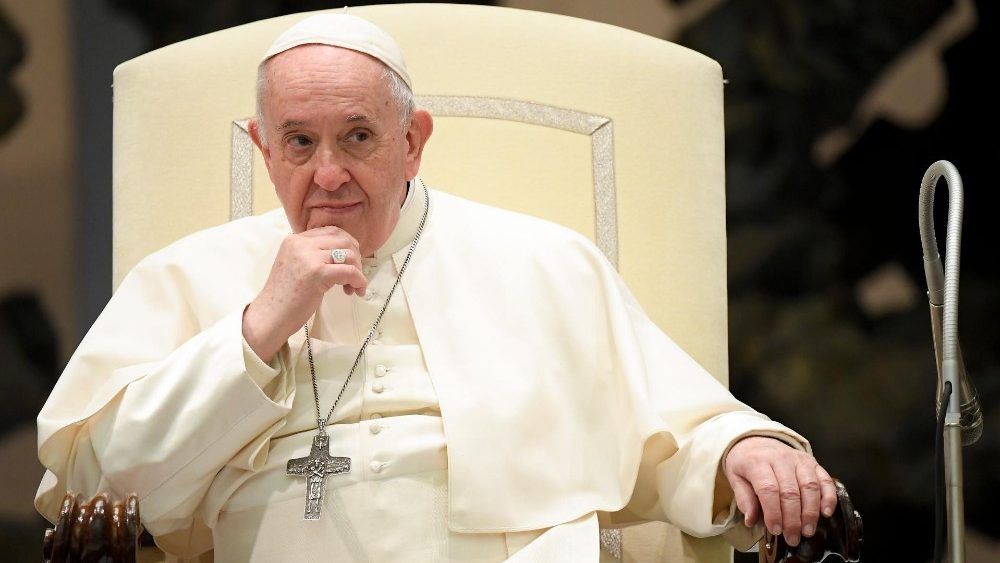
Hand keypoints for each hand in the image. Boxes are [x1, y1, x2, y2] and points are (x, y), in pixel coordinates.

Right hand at [243, 226, 367, 362]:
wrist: (270, 316)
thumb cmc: (284, 296)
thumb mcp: (295, 265)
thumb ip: (313, 254)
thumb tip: (344, 253)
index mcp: (295, 240)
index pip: (331, 231)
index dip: (347, 245)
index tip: (350, 262)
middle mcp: (301, 243)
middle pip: (343, 240)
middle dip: (355, 257)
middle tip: (354, 276)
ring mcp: (309, 257)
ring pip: (349, 255)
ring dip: (357, 271)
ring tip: (351, 287)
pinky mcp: (317, 273)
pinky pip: (350, 271)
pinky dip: (359, 281)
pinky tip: (356, 291)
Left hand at [723, 436, 836, 546]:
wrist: (755, 440)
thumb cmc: (745, 462)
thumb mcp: (735, 477)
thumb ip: (743, 498)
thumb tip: (750, 520)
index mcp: (757, 462)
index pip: (768, 489)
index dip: (774, 512)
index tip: (775, 530)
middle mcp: (780, 459)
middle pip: (791, 491)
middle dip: (793, 519)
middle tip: (793, 537)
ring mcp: (798, 459)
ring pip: (810, 486)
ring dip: (811, 512)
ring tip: (807, 530)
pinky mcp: (812, 462)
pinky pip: (825, 479)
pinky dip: (828, 497)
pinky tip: (826, 512)